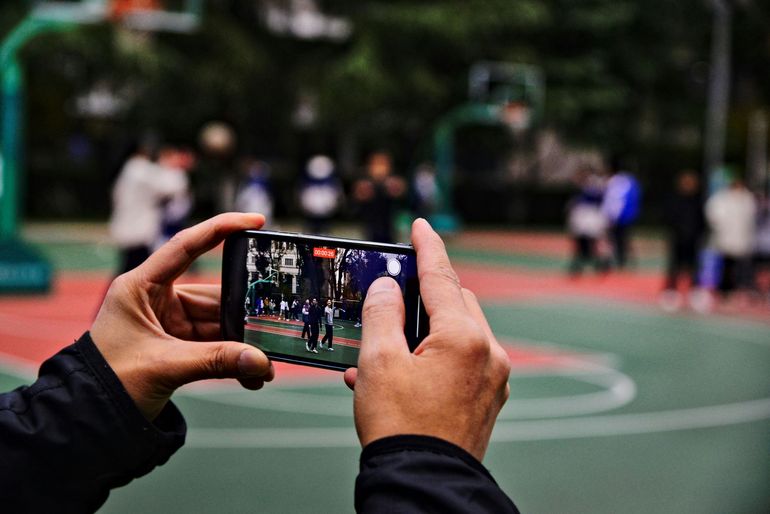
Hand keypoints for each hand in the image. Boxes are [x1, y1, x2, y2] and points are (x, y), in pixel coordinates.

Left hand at [91, 213, 274, 420]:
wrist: (88, 418)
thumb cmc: (108, 383)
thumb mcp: (163, 366)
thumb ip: (215, 362)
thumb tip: (260, 362)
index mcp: (141, 287)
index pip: (185, 246)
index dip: (220, 228)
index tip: (255, 220)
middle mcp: (157, 300)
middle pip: (214, 296)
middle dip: (245, 315)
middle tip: (274, 324)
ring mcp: (170, 324)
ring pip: (219, 325)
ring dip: (243, 345)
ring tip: (265, 365)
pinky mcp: (179, 347)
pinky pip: (215, 346)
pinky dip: (233, 359)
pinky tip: (251, 375)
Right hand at [344, 219, 510, 460]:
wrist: (424, 484)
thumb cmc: (400, 427)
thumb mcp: (378, 362)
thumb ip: (383, 313)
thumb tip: (388, 287)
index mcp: (464, 338)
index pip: (442, 277)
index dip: (427, 247)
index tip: (421, 226)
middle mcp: (488, 353)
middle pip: (454, 302)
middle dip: (424, 295)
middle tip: (392, 297)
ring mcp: (493, 378)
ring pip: (458, 332)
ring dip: (424, 331)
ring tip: (383, 350)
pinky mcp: (488, 398)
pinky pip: (461, 360)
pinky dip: (433, 356)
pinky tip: (399, 373)